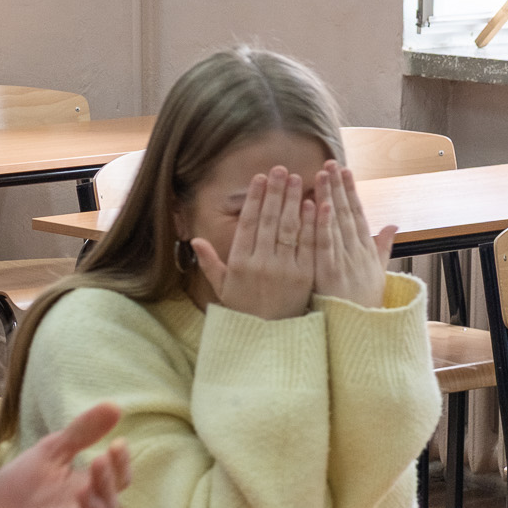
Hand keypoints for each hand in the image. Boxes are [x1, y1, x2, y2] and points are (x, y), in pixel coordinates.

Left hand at [0, 402, 130, 507]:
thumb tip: (115, 406)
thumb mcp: (46, 456)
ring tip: (83, 494)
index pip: (117, 482)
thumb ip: (78, 435)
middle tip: (96, 463)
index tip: (118, 443)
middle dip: (106, 485)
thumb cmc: (17, 494)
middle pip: (110, 507)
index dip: (121, 466)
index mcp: (88, 493)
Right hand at [190, 170, 314, 320]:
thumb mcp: (222, 288)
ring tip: (298, 178)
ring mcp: (284, 270)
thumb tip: (194, 240)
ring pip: (289, 229)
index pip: (248, 224)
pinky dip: (311, 224)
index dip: (254, 199)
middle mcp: (261, 264)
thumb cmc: (244, 311)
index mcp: (240, 263)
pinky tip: (313, 204)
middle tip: (281, 169)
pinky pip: (308, 245)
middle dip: (275, 192)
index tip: (259, 178)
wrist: (269, 339)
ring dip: (293, 201)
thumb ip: (210, 262)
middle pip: (269, 221)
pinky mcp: (304, 277)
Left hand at [310, 164, 397, 309]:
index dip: (352, 193)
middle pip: (348, 214)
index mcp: (366, 252)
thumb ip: (382, 248)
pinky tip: (321, 204)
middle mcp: (358, 253)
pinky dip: (324, 224)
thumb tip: (393, 224)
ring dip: (331, 197)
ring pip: (336, 223)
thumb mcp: (377, 275)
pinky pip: (325, 245)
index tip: (346, 172)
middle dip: (340, 187)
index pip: (358, 216)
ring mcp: (345, 262)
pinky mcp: (330, 274)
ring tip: (324, 173)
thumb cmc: (364, 306)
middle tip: (332, 163)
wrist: (361, 336)